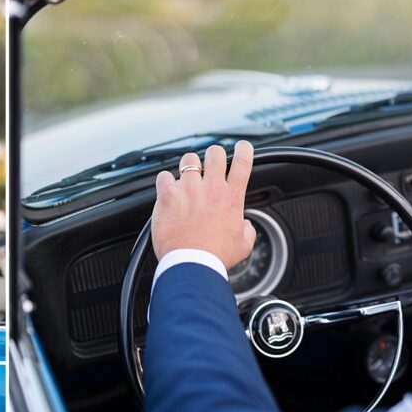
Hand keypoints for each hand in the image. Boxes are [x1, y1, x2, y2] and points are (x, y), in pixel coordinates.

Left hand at [151, 140, 256, 269]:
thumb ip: (247, 229)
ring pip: (189, 159)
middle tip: (210, 163)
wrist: (191, 265)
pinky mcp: (168, 196)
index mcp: (232, 198)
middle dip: (214, 154)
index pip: (243, 163)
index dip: (244, 150)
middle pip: (215, 153)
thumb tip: (245, 224)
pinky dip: (165, 180)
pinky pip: (164, 176)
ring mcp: (189, 190)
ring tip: (186, 175)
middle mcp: (211, 189)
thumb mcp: (243, 245)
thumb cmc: (216, 257)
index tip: (242, 147)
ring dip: (188, 165)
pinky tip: (167, 189)